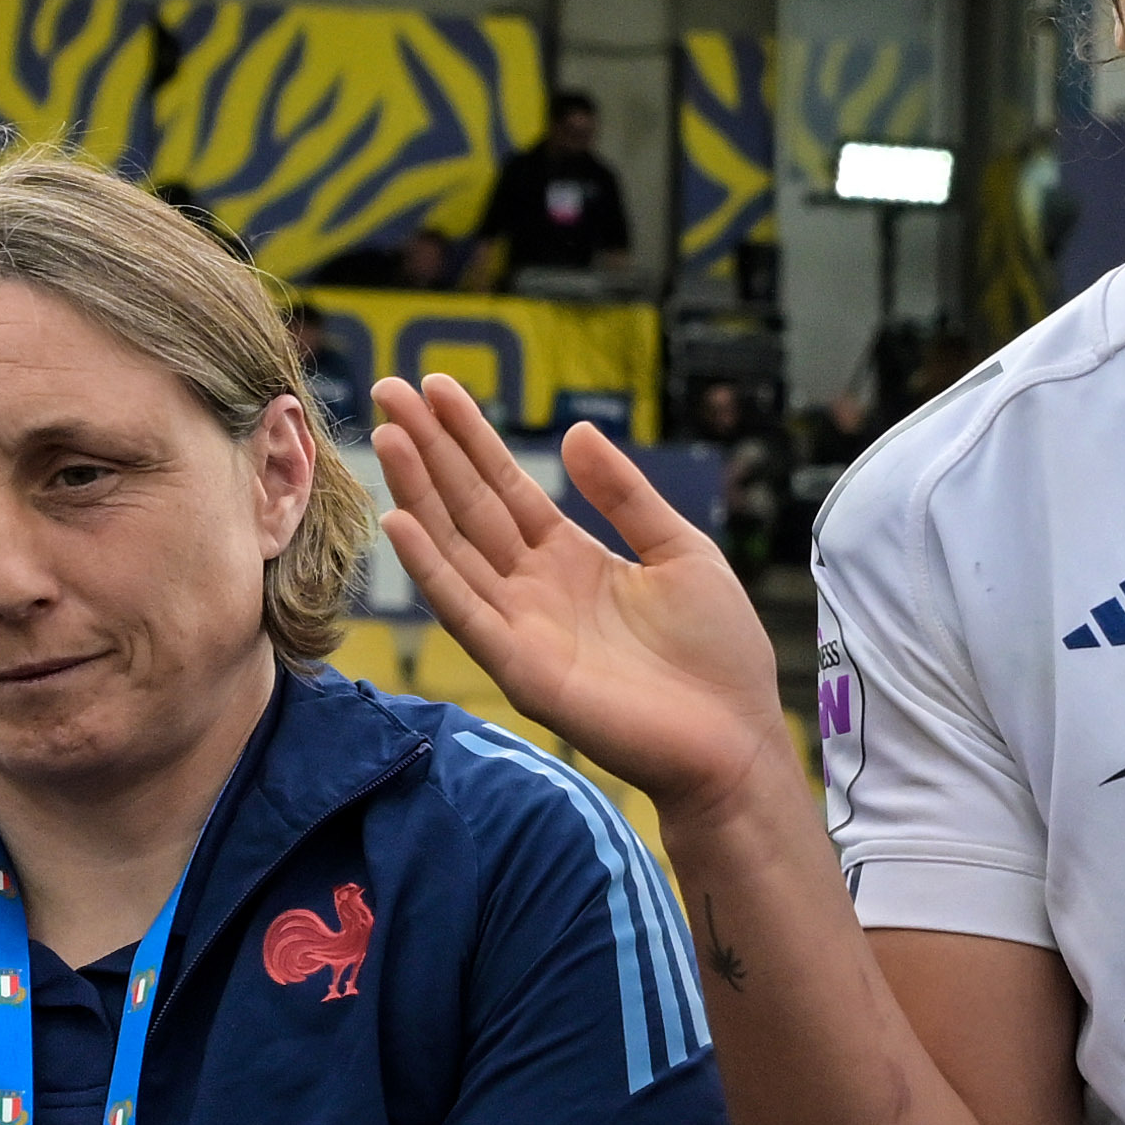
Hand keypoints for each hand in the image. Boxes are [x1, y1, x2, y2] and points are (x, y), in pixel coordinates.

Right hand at [372, 374, 792, 815]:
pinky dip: (430, 567)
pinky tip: (400, 521)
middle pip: (469, 507)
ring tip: (390, 438)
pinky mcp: (520, 667)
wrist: (734, 738)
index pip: (505, 487)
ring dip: (419, 494)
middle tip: (391, 389)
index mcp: (571, 558)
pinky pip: (463, 610)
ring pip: (455, 549)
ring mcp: (520, 627)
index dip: (470, 437)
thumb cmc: (717, 654)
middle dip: (430, 450)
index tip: (434, 386)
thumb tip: (577, 431)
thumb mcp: (679, 550)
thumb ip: (626, 495)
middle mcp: (533, 588)